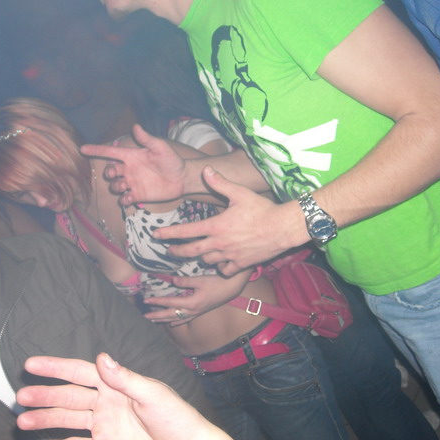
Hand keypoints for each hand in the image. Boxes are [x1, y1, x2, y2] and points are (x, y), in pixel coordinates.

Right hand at [16, 353, 212, 439]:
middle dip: (44, 396)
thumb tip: (101, 357)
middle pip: (68, 396)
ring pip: (67, 421)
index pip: (79, 372)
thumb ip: (124, 378)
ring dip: (45, 420)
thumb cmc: (176, 417)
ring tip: (22, 422)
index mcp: (115, 385)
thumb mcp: (152, 394)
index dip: (55, 368)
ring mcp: (103, 427)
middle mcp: (104, 403)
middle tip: (21, 397)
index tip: (31, 365)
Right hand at [81, 124, 185, 205]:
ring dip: (115, 186)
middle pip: (110, 171)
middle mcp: (129, 170)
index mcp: (131, 156)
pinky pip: (124, 199)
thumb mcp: (160, 147)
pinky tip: (129, 197)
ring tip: (124, 186)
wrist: (182, 179)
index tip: (83, 148)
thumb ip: (146, 139)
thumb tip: (135, 126)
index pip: (110, 152)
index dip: (96, 150)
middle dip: (108, 172)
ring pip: (115, 186)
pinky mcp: (138, 196)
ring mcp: (132, 183)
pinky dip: (123, 200)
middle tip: (113, 173)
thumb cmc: (171, 160)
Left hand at [144, 272, 251, 325]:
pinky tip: (171, 323)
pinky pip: (185, 319)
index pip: (170, 303)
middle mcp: (192, 310)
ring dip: (164, 320)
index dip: (158, 301)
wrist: (231, 289)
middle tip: (145, 316)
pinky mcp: (199, 312)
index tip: (146, 300)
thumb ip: (186, 281)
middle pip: (171, 314)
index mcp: (192, 302)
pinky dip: (176, 322)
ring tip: (154, 321)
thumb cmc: (216, 282)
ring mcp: (196, 313)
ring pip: (177, 319)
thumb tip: (172, 281)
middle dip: (157, 315)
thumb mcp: (201, 280)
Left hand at [155, 168, 306, 275]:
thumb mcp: (240, 193)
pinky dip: (220, 267)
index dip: (168, 234)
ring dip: (200, 257)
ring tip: (197, 253)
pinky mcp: (241, 264)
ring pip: (207, 261)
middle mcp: (219, 243)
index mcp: (216, 226)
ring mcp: (229, 256)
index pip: (185, 231)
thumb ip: (220, 183)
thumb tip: (205, 169)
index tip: (156, 235)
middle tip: (168, 251)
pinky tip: (221, 262)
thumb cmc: (262, 209)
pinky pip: (225, 270)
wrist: (284, 228)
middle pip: (191, 252)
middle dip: (176, 251)